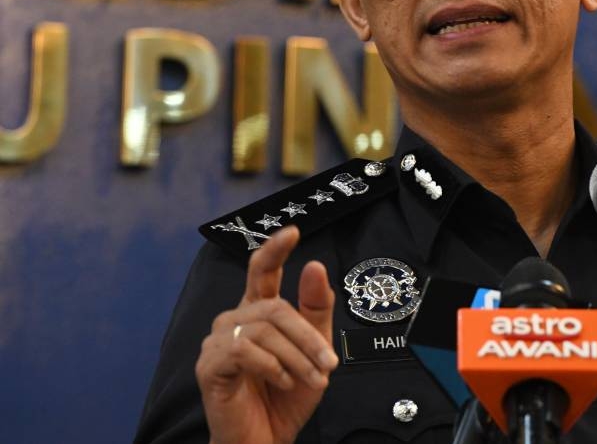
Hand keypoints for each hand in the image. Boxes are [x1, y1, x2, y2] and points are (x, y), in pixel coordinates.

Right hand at [196, 226, 337, 443]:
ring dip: (297, 357)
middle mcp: (235, 319)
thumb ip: (316, 309)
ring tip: (312, 380)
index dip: (274, 249)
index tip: (293, 232)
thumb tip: (314, 265)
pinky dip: (272, 366)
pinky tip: (282, 381)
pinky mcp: (209, 365)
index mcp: (259, 311)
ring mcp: (218, 341)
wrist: (266, 440)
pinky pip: (244, 350)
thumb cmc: (287, 396)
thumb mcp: (315, 350)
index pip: (262, 270)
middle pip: (275, 307)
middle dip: (308, 337)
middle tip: (329, 365)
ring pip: (264, 329)